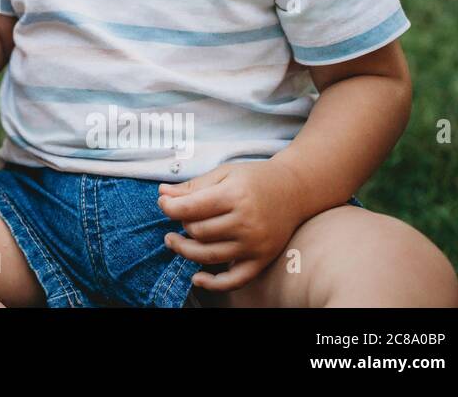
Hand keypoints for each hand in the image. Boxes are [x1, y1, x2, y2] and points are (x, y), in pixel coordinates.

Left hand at [157, 160, 305, 292]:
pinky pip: (235, 280)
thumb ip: (193, 186)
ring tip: (174, 241)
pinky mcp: (262, 260)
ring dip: (185, 250)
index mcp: (234, 196)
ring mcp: (255, 244)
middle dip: (180, 224)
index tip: (163, 202)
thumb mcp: (223, 174)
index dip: (169, 207)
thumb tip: (163, 193)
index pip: (190, 208)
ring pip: (208, 255)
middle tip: (178, 217)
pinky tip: (197, 278)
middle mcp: (245, 222)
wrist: (295, 190)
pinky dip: (213, 283)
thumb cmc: (255, 179)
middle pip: (197, 232)